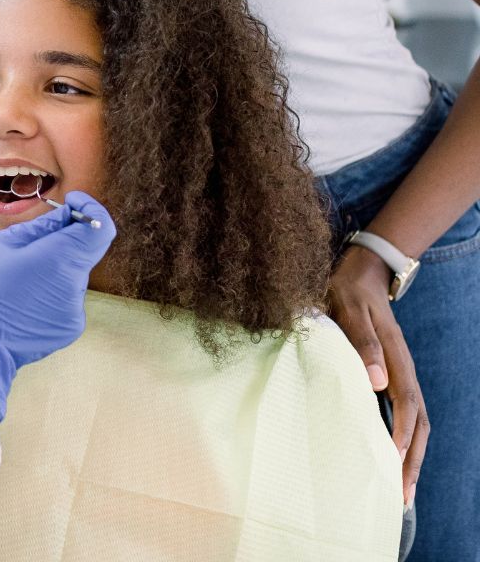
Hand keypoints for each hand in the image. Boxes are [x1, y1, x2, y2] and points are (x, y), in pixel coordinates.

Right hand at [0, 191, 116, 420]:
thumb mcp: (2, 245)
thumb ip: (42, 227)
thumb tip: (67, 214)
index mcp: (58, 259)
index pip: (100, 227)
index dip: (90, 210)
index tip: (73, 204)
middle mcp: (74, 284)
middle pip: (82, 250)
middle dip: (62, 242)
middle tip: (28, 247)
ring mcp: (75, 309)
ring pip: (72, 273)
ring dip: (54, 269)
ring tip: (20, 281)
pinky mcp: (70, 327)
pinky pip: (67, 297)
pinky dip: (51, 292)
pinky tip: (25, 300)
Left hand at [328, 245, 428, 506]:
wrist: (361, 270)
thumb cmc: (348, 289)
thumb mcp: (348, 308)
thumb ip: (361, 341)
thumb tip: (376, 381)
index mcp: (395, 357)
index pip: (406, 406)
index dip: (401, 436)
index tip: (393, 465)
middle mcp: (403, 370)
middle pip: (418, 423)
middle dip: (412, 461)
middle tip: (402, 497)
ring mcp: (400, 372)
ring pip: (416, 422)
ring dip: (410, 455)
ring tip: (402, 489)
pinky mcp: (391, 373)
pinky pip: (406, 413)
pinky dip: (405, 439)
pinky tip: (393, 456)